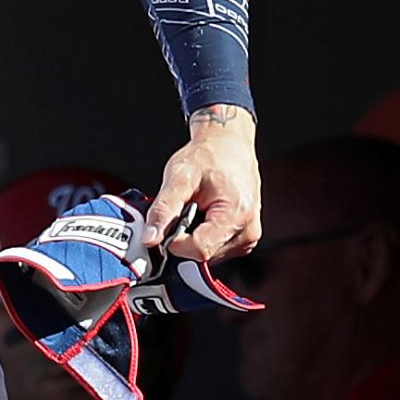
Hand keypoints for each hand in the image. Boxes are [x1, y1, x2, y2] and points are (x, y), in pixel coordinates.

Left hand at [151, 104, 259, 263]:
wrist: (229, 144)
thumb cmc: (209, 156)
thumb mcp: (180, 176)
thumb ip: (164, 209)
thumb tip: (150, 238)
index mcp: (237, 214)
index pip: (199, 249)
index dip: (175, 241)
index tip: (169, 221)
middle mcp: (248, 231)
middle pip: (204, 255)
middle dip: (185, 238)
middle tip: (184, 209)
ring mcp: (249, 237)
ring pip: (208, 256)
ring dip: (194, 238)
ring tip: (196, 209)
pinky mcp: (245, 238)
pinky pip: (216, 250)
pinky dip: (204, 237)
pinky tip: (204, 216)